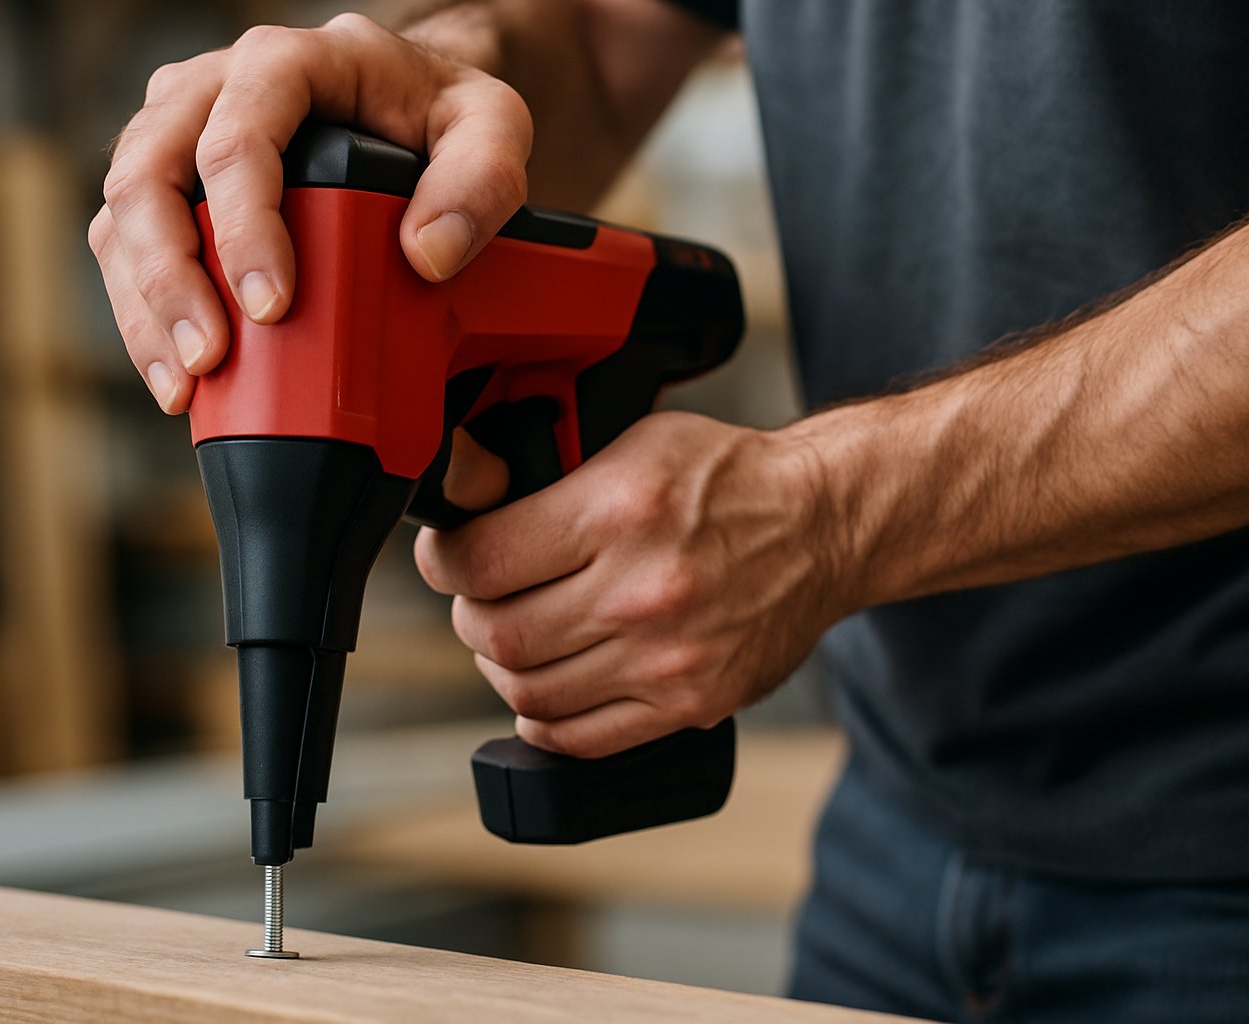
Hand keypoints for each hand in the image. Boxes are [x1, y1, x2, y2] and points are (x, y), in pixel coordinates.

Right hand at [88, 12, 532, 412]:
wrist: (405, 102)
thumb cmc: (439, 114)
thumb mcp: (491, 128)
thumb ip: (480, 181)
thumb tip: (429, 254)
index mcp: (287, 62)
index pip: (238, 134)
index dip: (243, 224)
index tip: (274, 305)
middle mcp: (212, 88)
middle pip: (149, 172)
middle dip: (171, 277)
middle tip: (211, 358)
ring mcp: (176, 135)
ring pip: (121, 215)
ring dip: (146, 307)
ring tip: (187, 384)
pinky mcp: (163, 187)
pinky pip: (123, 248)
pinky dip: (143, 316)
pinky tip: (179, 378)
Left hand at [414, 412, 849, 757]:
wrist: (825, 523)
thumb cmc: (727, 477)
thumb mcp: (634, 442)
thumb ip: (551, 476)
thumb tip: (470, 500)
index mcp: (619, 511)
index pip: (483, 561)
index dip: (445, 563)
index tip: (446, 558)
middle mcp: (642, 589)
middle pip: (499, 635)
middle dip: (471, 617)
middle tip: (481, 599)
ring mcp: (667, 656)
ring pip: (530, 693)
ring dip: (503, 670)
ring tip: (516, 640)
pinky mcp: (689, 701)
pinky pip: (583, 737)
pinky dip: (545, 721)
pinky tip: (546, 692)